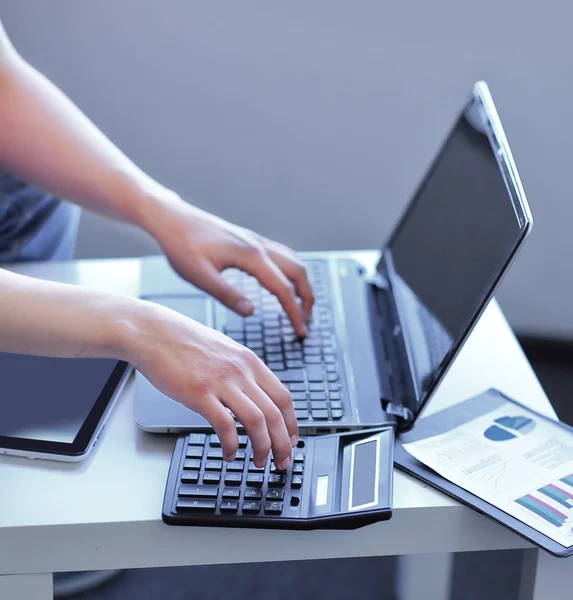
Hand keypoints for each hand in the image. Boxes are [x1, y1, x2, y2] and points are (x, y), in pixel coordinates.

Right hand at [129, 301, 296, 467]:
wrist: (151, 331)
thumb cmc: (182, 340)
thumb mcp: (223, 349)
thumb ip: (240, 370)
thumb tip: (252, 395)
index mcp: (249, 360)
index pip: (283, 397)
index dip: (292, 424)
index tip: (291, 440)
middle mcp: (241, 370)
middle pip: (276, 413)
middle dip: (283, 443)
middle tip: (282, 461)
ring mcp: (221, 382)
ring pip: (257, 422)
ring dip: (263, 448)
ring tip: (258, 462)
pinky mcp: (200, 393)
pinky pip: (225, 426)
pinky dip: (231, 445)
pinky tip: (228, 454)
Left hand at [145, 196, 313, 335]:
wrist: (171, 218)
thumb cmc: (181, 245)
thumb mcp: (200, 276)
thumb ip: (227, 295)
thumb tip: (251, 312)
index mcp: (250, 256)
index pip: (283, 289)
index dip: (295, 313)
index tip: (300, 332)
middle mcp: (259, 246)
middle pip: (298, 272)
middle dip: (307, 299)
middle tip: (304, 323)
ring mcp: (256, 241)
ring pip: (293, 262)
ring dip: (302, 285)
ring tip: (299, 307)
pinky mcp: (250, 240)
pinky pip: (282, 256)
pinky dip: (291, 273)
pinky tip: (282, 283)